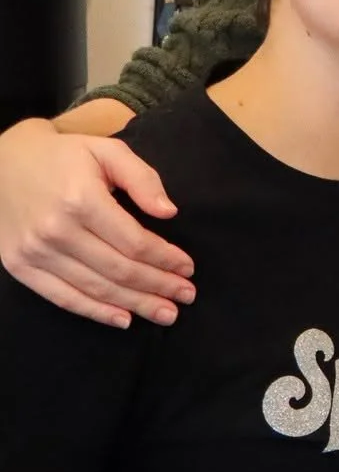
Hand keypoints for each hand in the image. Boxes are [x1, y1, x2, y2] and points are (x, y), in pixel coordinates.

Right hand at [0, 118, 194, 327]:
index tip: (188, 269)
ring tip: (165, 313)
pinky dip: (95, 312)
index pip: (135, 242)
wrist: (2, 162)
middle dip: (158, 286)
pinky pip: (62, 297)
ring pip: (95, 288)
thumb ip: (142, 178)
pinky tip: (123, 319)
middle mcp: (56, 230)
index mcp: (81, 200)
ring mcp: (35, 251)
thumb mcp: (108, 152)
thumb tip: (169, 212)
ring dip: (135, 304)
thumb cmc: (64, 157)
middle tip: (187, 296)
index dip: (166, 259)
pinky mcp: (19, 265)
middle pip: (119, 270)